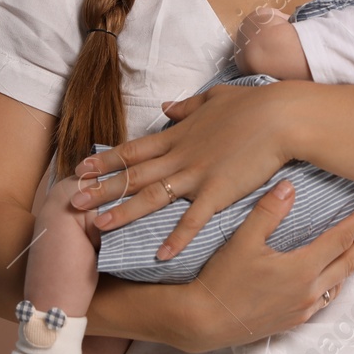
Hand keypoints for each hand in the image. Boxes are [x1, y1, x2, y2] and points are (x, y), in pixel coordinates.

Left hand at [69, 83, 295, 260]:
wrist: (281, 116)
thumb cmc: (253, 105)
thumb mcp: (213, 98)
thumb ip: (186, 107)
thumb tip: (165, 108)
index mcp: (178, 136)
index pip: (133, 150)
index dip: (105, 161)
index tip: (81, 169)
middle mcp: (180, 156)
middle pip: (133, 175)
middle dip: (101, 189)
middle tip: (73, 201)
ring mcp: (197, 175)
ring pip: (152, 196)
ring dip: (124, 212)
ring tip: (99, 225)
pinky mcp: (218, 192)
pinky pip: (193, 220)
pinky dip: (177, 238)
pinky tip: (161, 255)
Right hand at [177, 179, 353, 351]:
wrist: (203, 322)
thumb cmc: (222, 281)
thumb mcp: (243, 241)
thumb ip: (268, 212)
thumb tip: (289, 187)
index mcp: (301, 269)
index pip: (339, 241)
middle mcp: (308, 291)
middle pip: (346, 264)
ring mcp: (301, 309)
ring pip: (336, 285)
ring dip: (350, 266)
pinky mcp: (291, 321)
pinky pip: (322, 301)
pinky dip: (333, 286)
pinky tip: (329, 282)